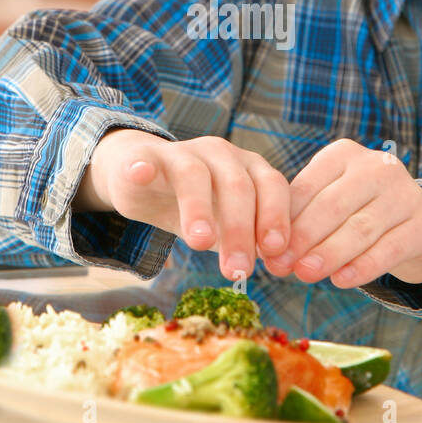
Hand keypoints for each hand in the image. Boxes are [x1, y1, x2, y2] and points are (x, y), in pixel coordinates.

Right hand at [76, 129, 290, 279]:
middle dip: (240, 229)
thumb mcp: (228, 223)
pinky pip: (144, 160)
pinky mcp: (144, 157)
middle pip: (237, 185)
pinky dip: (143, 167)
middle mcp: (220, 154)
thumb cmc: (199, 206)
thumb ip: (252, 239)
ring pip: (195, 174)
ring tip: (200, 242)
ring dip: (199, 208)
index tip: (274, 252)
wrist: (145, 177)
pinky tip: (141, 174)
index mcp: (249, 168)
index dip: (275, 217)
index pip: (272, 186)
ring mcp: (181, 153)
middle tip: (237, 269)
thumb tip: (280, 266)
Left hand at [265, 139, 421, 286]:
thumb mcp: (329, 203)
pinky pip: (388, 249)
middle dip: (303, 238)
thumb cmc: (359, 212)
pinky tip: (341, 280)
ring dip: (329, 254)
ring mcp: (404, 193)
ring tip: (305, 274)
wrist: (420, 223)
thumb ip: (300, 221)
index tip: (266, 251)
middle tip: (281, 267)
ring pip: (359, 228)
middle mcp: (376, 167)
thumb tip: (269, 253)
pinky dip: (362, 266)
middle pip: (332, 206)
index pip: (307, 187)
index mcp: (343, 154)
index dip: (283, 221)